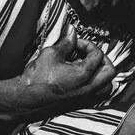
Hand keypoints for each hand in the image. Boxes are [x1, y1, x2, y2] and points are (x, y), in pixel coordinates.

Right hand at [0, 25, 116, 122]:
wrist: (25, 100)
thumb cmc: (36, 78)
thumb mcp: (51, 54)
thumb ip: (66, 42)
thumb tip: (71, 30)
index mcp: (83, 75)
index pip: (98, 55)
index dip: (88, 45)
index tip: (76, 44)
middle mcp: (89, 88)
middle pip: (110, 71)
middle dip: (102, 59)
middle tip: (88, 54)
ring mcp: (86, 98)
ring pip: (108, 85)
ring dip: (102, 74)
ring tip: (88, 66)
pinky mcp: (81, 104)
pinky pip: (99, 95)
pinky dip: (97, 85)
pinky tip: (83, 78)